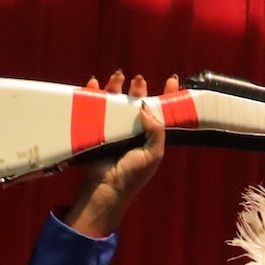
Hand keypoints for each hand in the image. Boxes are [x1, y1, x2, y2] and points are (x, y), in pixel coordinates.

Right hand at [60, 71, 174, 237]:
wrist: (107, 187)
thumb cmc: (133, 175)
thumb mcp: (154, 153)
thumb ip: (156, 130)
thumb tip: (145, 106)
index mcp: (150, 135)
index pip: (161, 111)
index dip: (168, 95)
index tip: (172, 80)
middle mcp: (133, 129)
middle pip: (137, 101)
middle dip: (139, 88)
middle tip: (139, 80)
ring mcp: (114, 127)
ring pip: (116, 100)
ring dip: (116, 85)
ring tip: (118, 76)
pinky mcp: (96, 128)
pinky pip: (93, 106)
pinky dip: (93, 93)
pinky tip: (95, 84)